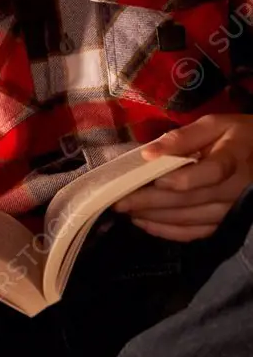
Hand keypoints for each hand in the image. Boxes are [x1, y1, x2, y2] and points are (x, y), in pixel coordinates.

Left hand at [113, 114, 252, 240]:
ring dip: (156, 218)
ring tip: (126, 211)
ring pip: (190, 219)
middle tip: (119, 201)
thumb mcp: (214, 124)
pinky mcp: (224, 223)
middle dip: (151, 202)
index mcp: (233, 158)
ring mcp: (230, 210)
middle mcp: (234, 189)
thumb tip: (149, 153)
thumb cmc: (237, 135)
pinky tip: (146, 225)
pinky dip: (169, 232)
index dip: (180, 178)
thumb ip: (183, 137)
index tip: (151, 177)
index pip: (210, 173)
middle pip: (191, 199)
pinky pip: (196, 233)